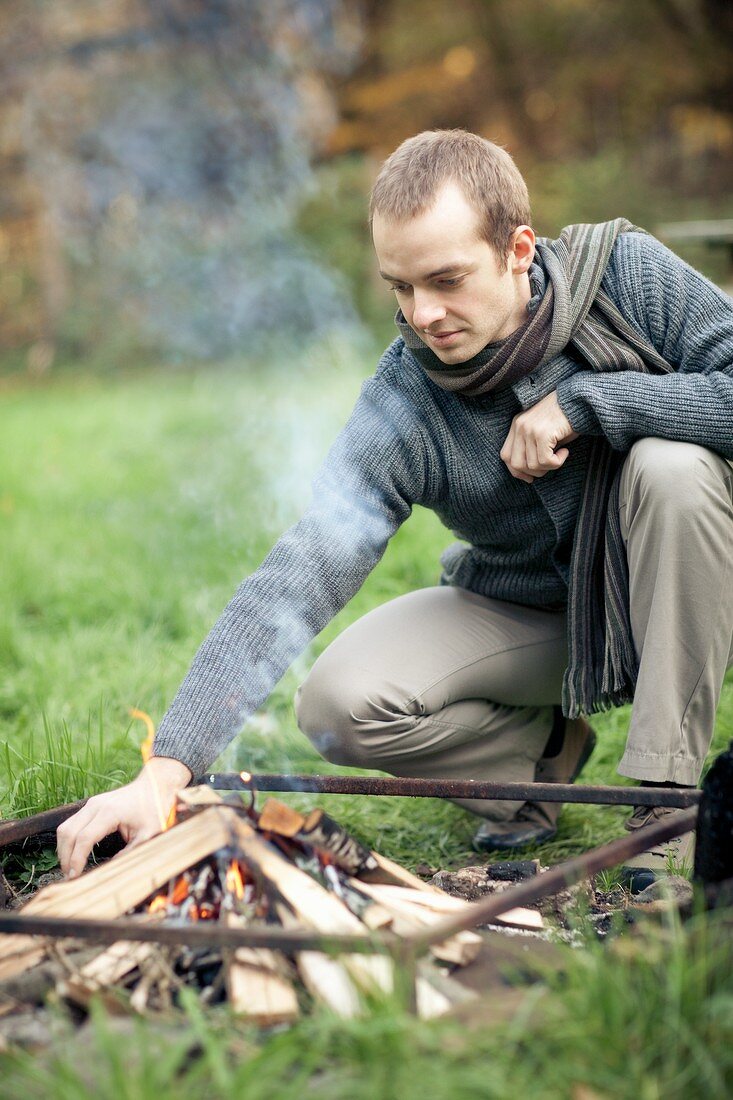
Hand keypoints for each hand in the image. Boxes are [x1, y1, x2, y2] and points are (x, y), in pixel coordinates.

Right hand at [57, 756, 191, 878]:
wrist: (154, 786)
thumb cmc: (153, 810)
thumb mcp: (148, 834)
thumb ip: (130, 853)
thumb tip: (110, 871)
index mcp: (109, 812)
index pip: (84, 838)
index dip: (76, 859)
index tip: (75, 876)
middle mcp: (95, 806)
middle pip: (68, 833)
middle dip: (65, 857)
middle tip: (69, 876)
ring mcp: (91, 804)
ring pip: (65, 827)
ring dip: (63, 848)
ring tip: (69, 867)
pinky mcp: (90, 805)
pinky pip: (70, 823)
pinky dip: (67, 839)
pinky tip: (72, 853)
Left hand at [500, 390, 578, 482]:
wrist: (579, 400)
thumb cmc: (565, 418)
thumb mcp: (542, 432)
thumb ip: (531, 447)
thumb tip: (529, 474)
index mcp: (517, 425)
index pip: (506, 456)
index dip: (517, 471)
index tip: (530, 477)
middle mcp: (520, 426)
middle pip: (516, 464)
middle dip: (534, 472)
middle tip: (550, 465)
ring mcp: (529, 429)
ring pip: (532, 465)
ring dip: (549, 466)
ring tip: (560, 454)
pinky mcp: (542, 433)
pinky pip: (545, 461)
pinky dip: (557, 462)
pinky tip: (565, 451)